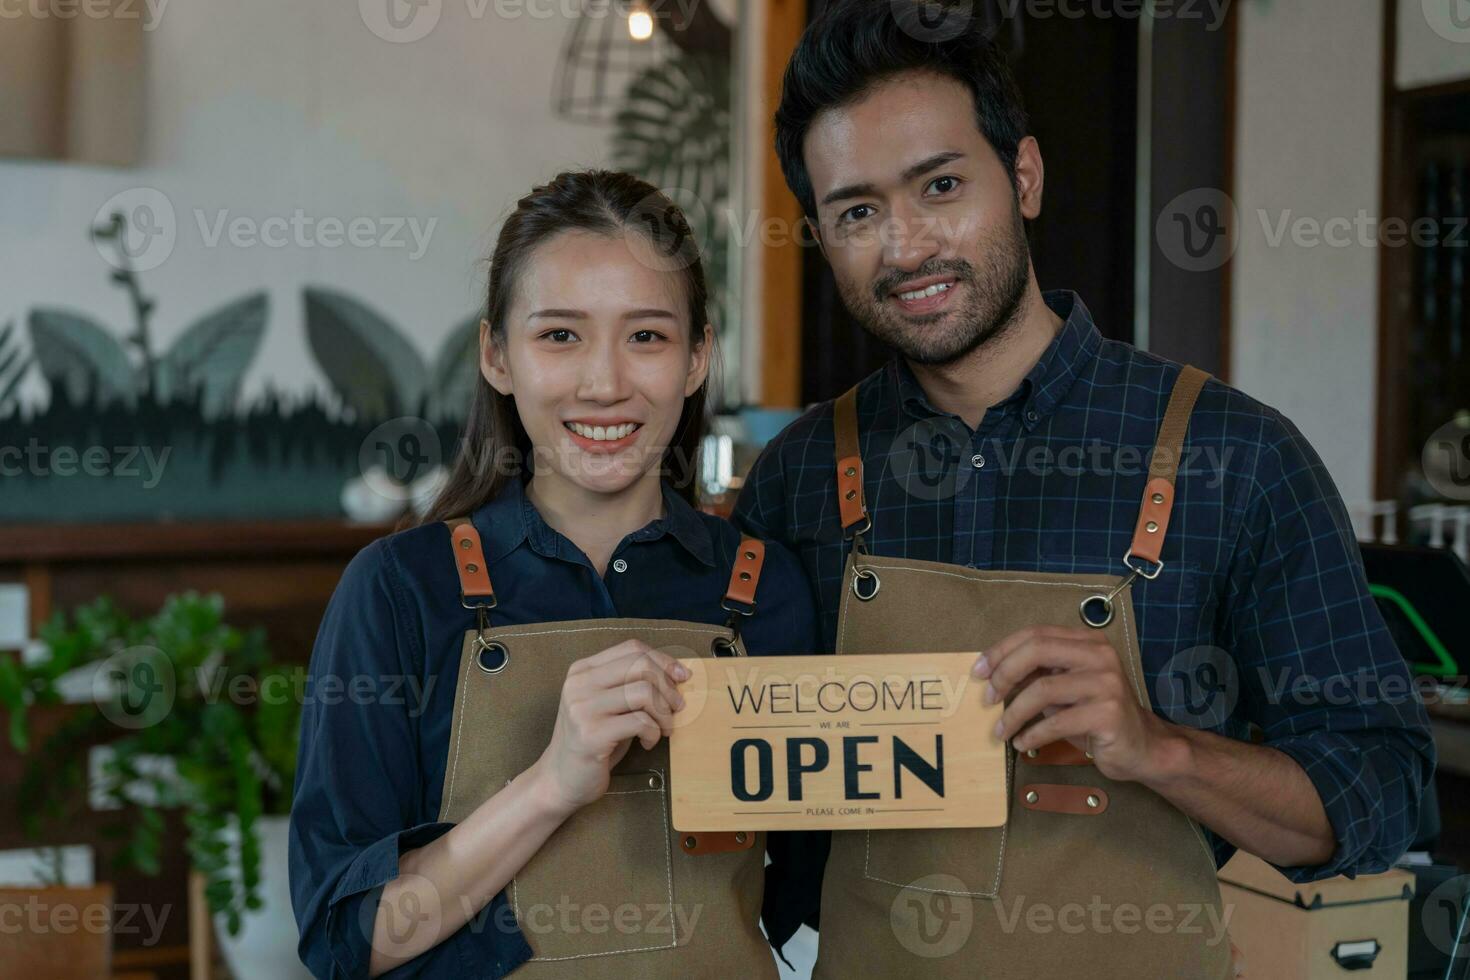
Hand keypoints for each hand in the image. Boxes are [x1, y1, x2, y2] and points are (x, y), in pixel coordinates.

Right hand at [531, 640, 687, 814]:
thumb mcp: (608, 704)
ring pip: (644, 693)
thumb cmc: (593, 740)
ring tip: (663, 729)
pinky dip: (654, 732)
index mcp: (582, 670)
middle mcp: (579, 684)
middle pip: (640, 665)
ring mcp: (582, 709)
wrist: (559, 779)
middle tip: (676, 708)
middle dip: (668, 687)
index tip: (681, 677)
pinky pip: (640, 722)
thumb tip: (676, 672)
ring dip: (664, 713)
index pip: (632, 649)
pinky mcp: (591, 735)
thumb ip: (630, 683)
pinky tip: (648, 743)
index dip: (663, 660)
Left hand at [972, 625, 1175, 782]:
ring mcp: (1107, 683)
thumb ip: (1036, 674)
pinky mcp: (1109, 714)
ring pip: (1042, 689)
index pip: (1035, 634)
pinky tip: (1022, 743)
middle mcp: (1100, 655)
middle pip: (1037, 651)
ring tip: (1001, 731)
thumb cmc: (1095, 716)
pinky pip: (1056, 722)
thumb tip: (989, 674)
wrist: (1141, 747)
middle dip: (1004, 674)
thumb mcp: (1065, 687)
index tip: (978, 671)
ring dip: (1013, 713)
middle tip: (987, 699)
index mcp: (1087, 641)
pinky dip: (1032, 734)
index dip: (1001, 650)